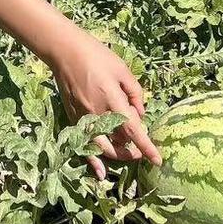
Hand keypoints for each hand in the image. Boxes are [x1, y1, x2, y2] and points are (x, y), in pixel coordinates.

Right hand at [47, 26, 162, 180]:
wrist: (65, 51)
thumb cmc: (96, 56)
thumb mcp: (122, 69)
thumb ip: (135, 92)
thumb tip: (140, 113)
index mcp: (112, 99)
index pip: (133, 130)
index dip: (146, 146)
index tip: (157, 160)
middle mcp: (97, 112)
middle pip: (119, 142)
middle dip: (133, 151)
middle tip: (143, 151)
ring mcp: (84, 117)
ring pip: (103, 147)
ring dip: (118, 154)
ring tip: (127, 151)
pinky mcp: (74, 118)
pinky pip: (85, 143)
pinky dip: (93, 159)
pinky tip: (101, 172)